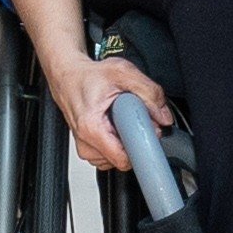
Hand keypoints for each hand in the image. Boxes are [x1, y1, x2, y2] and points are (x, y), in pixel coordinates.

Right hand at [44, 45, 177, 176]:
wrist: (68, 75)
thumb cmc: (89, 75)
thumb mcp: (123, 73)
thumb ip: (150, 92)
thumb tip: (164, 117)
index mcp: (92, 129)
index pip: (124, 159)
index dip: (141, 146)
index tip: (147, 134)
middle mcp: (85, 144)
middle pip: (122, 159)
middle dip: (133, 140)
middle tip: (131, 118)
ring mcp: (85, 148)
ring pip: (116, 159)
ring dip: (124, 141)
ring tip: (119, 119)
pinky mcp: (86, 148)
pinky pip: (109, 155)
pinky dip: (116, 142)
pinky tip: (113, 124)